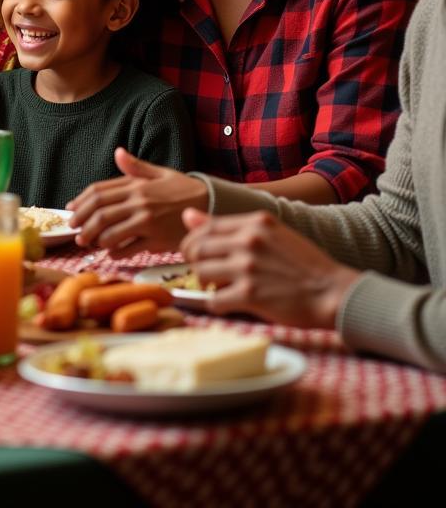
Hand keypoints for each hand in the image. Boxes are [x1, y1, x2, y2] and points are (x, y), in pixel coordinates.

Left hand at [66, 147, 207, 255]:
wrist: (212, 205)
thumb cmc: (184, 189)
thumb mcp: (160, 173)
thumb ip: (136, 167)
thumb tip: (117, 153)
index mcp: (137, 185)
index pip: (98, 192)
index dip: (80, 203)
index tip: (71, 211)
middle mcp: (139, 202)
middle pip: (100, 214)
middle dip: (83, 224)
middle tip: (76, 232)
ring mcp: (148, 222)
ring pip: (111, 233)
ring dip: (96, 239)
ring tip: (90, 242)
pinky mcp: (157, 239)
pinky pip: (129, 248)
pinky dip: (116, 252)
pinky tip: (111, 252)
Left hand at [180, 208, 359, 329]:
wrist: (334, 292)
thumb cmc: (304, 264)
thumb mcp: (270, 233)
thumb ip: (230, 226)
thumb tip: (187, 215)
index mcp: (255, 222)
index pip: (204, 227)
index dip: (193, 242)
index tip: (196, 253)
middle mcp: (248, 241)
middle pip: (196, 249)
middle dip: (193, 262)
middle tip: (204, 273)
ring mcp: (248, 268)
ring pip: (201, 273)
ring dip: (206, 284)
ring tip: (220, 288)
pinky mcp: (250, 295)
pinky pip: (214, 301)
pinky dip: (216, 305)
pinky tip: (229, 304)